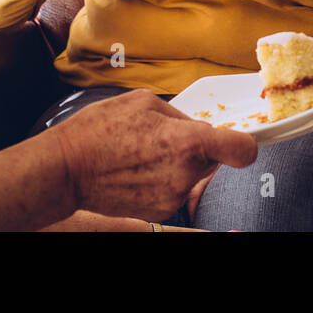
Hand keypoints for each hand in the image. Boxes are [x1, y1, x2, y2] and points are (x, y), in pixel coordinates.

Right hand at [50, 89, 257, 222]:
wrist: (66, 169)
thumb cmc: (100, 130)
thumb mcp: (144, 102)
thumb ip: (180, 114)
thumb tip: (195, 126)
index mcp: (187, 140)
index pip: (241, 149)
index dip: (247, 143)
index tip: (243, 140)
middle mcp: (186, 172)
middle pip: (213, 158)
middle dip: (199, 147)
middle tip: (165, 138)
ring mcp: (173, 195)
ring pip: (193, 174)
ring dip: (179, 164)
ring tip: (144, 154)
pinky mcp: (160, 210)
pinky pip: (176, 189)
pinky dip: (164, 180)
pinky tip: (138, 170)